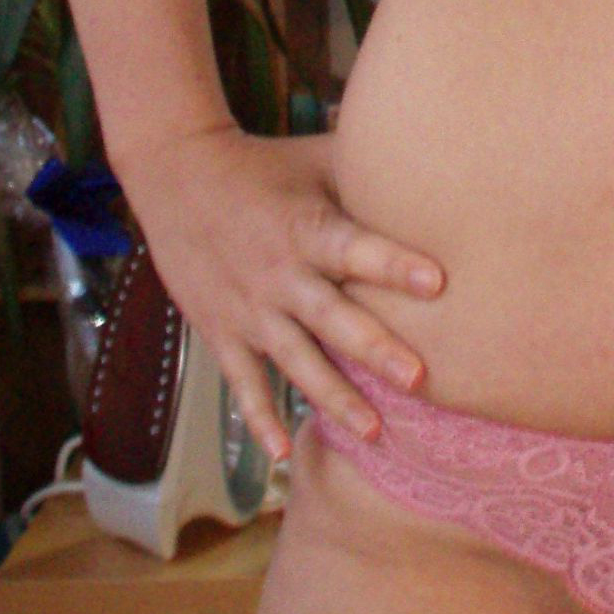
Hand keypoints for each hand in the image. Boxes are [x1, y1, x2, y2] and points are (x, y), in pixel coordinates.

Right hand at [114, 121, 445, 459]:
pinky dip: (259, 418)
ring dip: (333, 396)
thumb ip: (370, 169)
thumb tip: (436, 158)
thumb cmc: (265, 163)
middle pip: (331, 317)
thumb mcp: (316, 158)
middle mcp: (279, 274)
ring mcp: (248, 308)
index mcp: (306, 226)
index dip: (393, 264)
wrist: (176, 174)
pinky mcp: (222, 332)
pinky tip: (280, 454)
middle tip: (418, 379)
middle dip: (374, 349)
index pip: (354, 248)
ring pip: (295, 360)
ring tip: (374, 431)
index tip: (437, 281)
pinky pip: (243, 382)